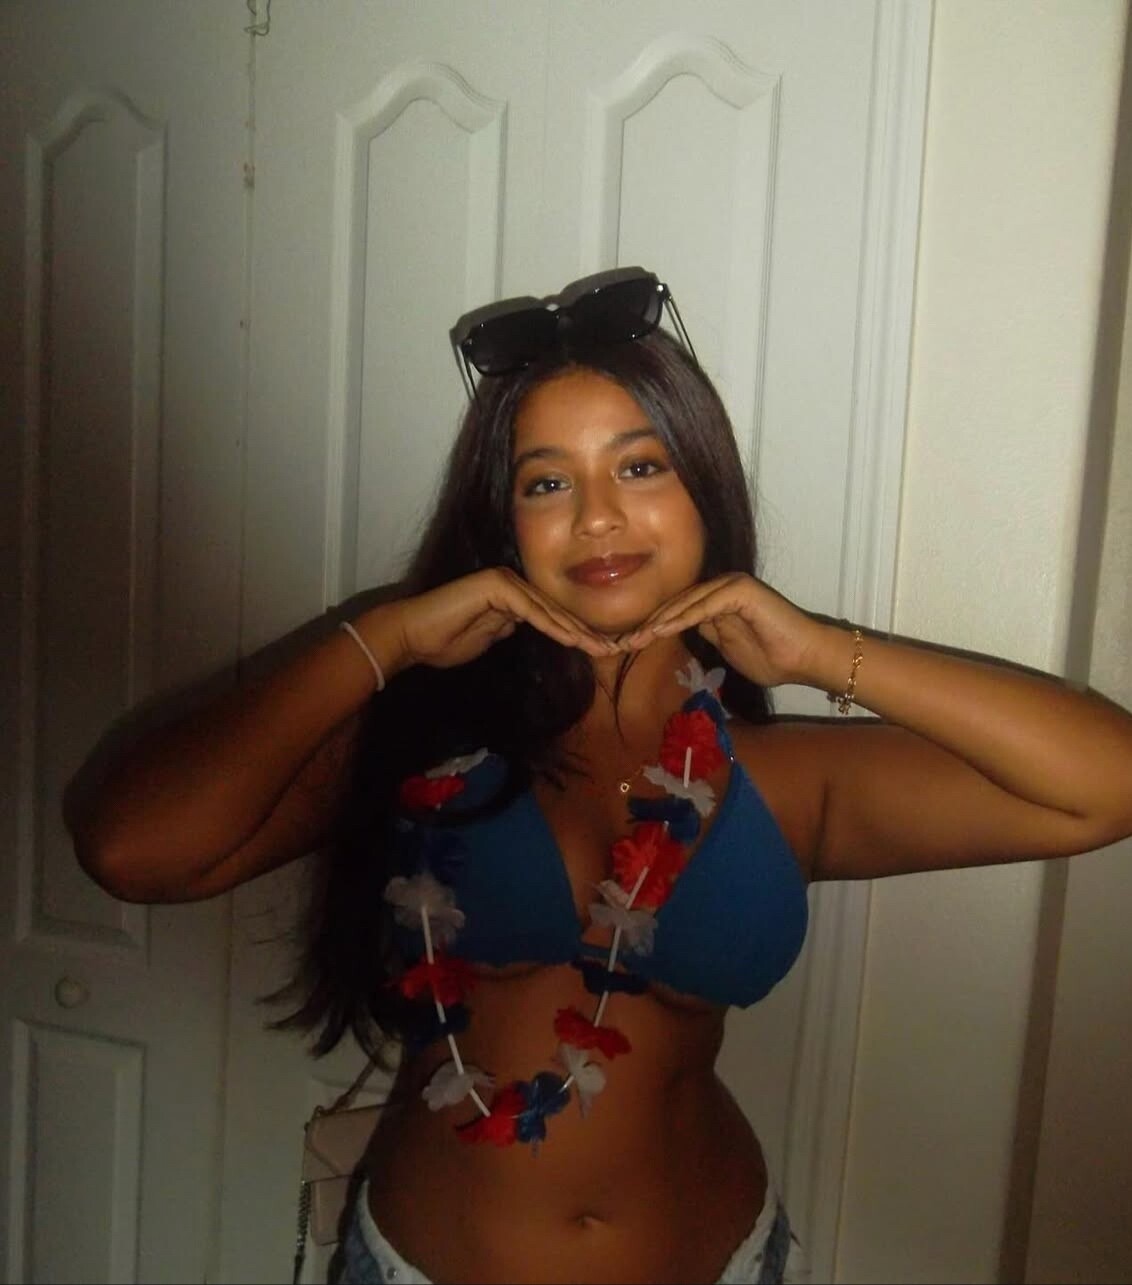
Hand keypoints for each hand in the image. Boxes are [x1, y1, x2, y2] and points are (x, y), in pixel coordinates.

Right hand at [389, 568, 618, 670]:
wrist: (411, 636)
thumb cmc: (443, 641)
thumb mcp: (489, 638)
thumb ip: (510, 628)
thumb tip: (531, 626)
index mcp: (510, 594)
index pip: (550, 615)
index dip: (575, 633)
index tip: (598, 651)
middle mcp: (510, 582)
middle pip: (554, 609)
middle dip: (583, 631)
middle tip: (611, 649)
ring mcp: (503, 581)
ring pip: (547, 609)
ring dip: (575, 630)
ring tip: (599, 647)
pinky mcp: (495, 586)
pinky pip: (530, 610)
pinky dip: (551, 626)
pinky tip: (572, 640)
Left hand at [620, 574, 835, 688]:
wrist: (805, 659)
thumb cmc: (773, 658)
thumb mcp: (727, 648)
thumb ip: (706, 633)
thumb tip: (681, 627)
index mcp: (718, 599)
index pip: (678, 610)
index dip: (653, 627)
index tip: (629, 646)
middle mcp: (722, 586)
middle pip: (677, 603)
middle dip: (649, 624)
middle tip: (623, 642)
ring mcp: (732, 585)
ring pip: (687, 602)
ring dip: (660, 622)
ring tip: (636, 639)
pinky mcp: (740, 590)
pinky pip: (704, 606)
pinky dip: (682, 619)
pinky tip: (661, 632)